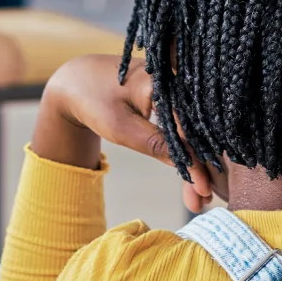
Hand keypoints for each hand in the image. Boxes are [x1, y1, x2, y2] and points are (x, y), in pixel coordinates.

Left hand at [32, 54, 212, 207]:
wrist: (78, 80)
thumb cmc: (95, 100)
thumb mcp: (121, 127)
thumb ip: (155, 144)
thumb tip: (185, 165)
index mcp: (166, 82)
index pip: (189, 126)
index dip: (197, 159)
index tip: (203, 189)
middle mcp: (176, 80)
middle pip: (195, 129)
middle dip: (200, 165)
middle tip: (201, 200)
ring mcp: (175, 87)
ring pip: (191, 129)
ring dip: (194, 160)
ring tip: (197, 194)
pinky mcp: (172, 95)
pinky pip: (184, 124)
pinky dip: (185, 147)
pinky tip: (190, 170)